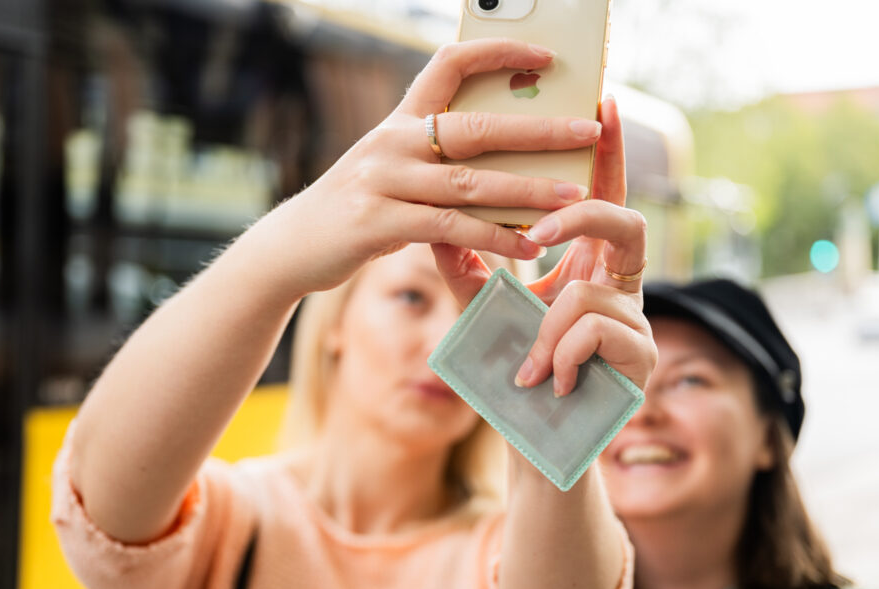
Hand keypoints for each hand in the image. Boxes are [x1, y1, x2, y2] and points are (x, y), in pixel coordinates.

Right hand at [273, 39, 604, 292]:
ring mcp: (383, 181)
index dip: (498, 53)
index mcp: (399, 122)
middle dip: (536, 130)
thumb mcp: (389, 168)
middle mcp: (392, 142)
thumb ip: (434, 157)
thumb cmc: (354, 207)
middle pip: (475, 128)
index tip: (545, 56)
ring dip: (527, 190)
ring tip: (574, 196)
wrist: (292, 246)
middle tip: (586, 130)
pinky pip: (451, 229)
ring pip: (470, 183)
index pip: (449, 65)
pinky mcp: (378, 223)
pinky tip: (529, 245)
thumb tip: (501, 153)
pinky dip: (494, 237)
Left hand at [433, 97, 655, 391]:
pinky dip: (558, 356)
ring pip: (589, 292)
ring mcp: (637, 322)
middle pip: (625, 221)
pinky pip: (595, 332)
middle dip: (580, 217)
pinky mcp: (642, 359)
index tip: (604, 102)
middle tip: (538, 234)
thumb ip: (466, 268)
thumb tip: (433, 221)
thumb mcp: (485, 314)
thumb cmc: (513, 376)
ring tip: (527, 367)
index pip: (604, 198)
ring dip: (545, 330)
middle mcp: (620, 287)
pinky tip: (548, 382)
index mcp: (589, 268)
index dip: (609, 152)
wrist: (534, 442)